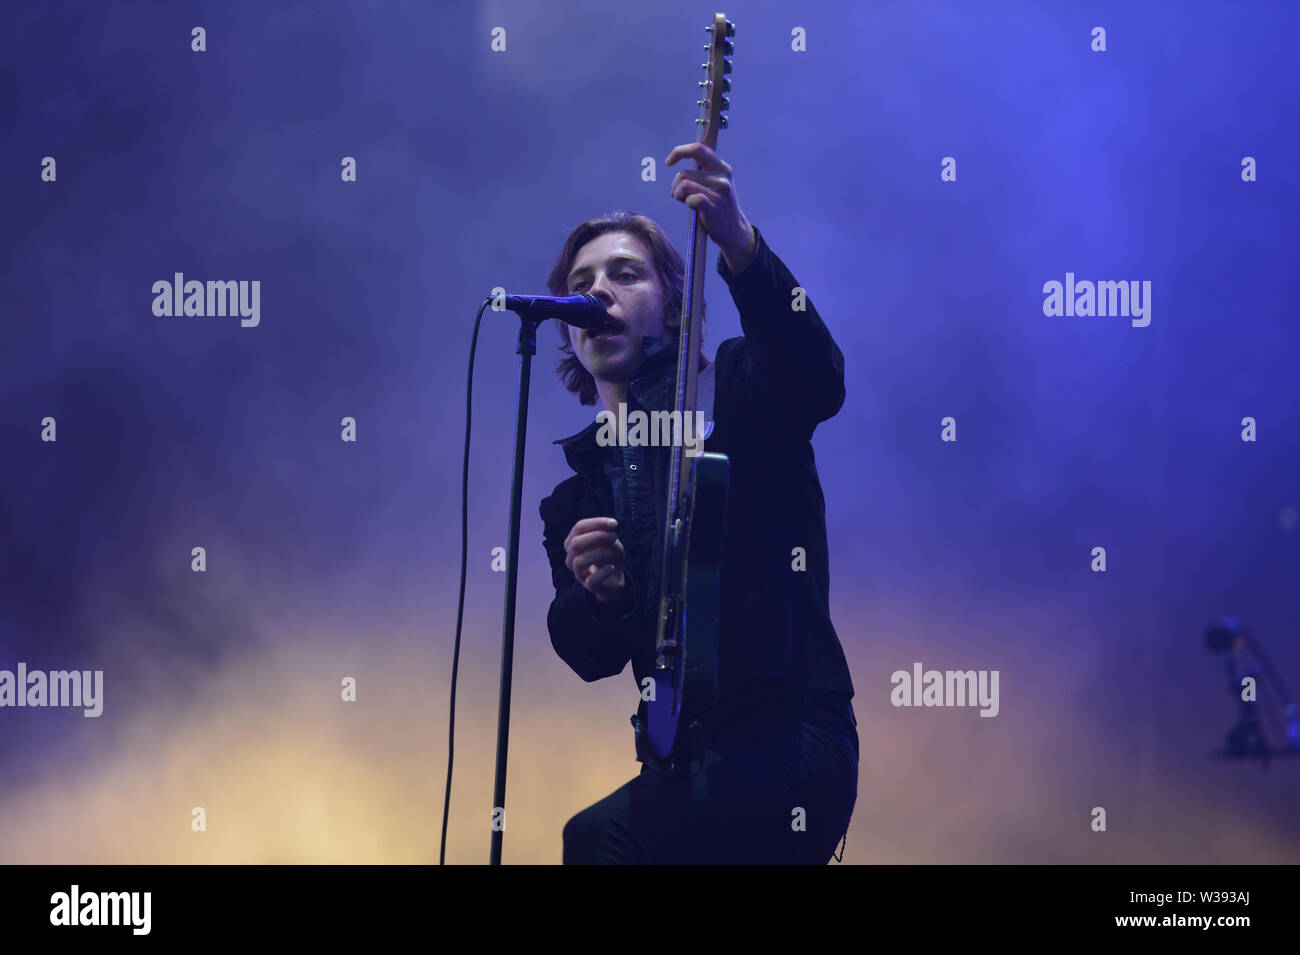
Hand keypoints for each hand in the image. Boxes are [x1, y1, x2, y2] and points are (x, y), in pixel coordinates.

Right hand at [564, 517, 625, 605]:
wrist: (614, 578)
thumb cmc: (609, 555)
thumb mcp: (610, 541)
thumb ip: (607, 532)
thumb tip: (609, 525)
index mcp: (573, 543)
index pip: (578, 528)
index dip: (596, 523)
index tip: (614, 523)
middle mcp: (571, 558)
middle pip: (575, 543)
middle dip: (597, 536)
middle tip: (614, 537)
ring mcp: (578, 573)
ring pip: (580, 561)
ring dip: (600, 553)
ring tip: (611, 553)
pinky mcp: (588, 586)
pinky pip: (592, 579)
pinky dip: (604, 572)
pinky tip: (612, 567)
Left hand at [665, 142, 756, 271]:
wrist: (733, 230)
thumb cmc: (718, 206)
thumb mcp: (715, 184)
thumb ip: (700, 173)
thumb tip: (675, 167)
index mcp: (721, 167)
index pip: (697, 149)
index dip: (679, 152)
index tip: (668, 162)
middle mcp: (722, 177)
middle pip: (684, 173)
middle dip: (676, 185)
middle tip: (681, 195)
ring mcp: (719, 192)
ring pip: (684, 185)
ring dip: (678, 195)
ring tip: (686, 201)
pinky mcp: (714, 207)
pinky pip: (692, 199)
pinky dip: (687, 203)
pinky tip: (693, 207)